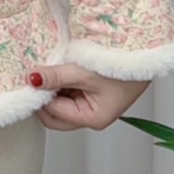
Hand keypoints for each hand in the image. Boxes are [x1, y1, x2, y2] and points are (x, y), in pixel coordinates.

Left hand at [30, 64, 148, 130]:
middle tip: (36, 73)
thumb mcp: (83, 71)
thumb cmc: (122, 66)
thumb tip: (32, 80)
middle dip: (43, 95)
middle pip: (54, 114)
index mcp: (91, 118)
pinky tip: (60, 66)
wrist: (143, 55)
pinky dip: (61, 81)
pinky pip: (69, 91)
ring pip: (60, 102)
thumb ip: (56, 76)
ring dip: (52, 86)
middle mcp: (90, 116)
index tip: (29, 77)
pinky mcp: (91, 92)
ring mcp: (91, 104)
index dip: (39, 96)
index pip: (52, 114)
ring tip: (51, 66)